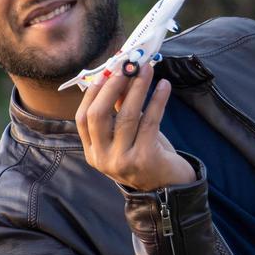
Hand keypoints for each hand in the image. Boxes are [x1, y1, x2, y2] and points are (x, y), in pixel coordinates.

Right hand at [74, 62, 195, 191]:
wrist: (171, 189)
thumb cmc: (147, 156)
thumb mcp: (129, 135)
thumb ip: (120, 109)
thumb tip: (119, 76)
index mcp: (93, 152)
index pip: (83, 119)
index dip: (93, 93)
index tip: (107, 72)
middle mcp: (103, 158)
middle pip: (99, 115)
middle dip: (113, 86)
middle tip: (128, 66)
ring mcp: (123, 160)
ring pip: (127, 116)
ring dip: (138, 88)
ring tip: (148, 69)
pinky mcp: (146, 158)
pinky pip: (151, 122)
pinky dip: (157, 100)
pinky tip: (164, 86)